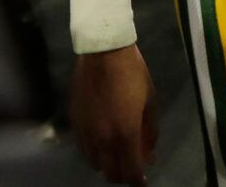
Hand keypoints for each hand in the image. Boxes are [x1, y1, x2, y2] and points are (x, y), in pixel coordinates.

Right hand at [73, 45, 158, 184]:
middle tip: (131, 166)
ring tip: (116, 154)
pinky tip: (101, 143)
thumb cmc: (132, 73)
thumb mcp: (150, 101)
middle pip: (110, 173)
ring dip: (107, 164)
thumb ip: (150, 132)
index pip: (130, 172)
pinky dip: (93, 153)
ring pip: (94, 164)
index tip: (142, 181)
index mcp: (125, 133)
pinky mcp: (74, 122)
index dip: (138, 181)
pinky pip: (83, 148)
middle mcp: (103, 138)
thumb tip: (150, 155)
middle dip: (123, 175)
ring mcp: (86, 132)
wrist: (102, 52)